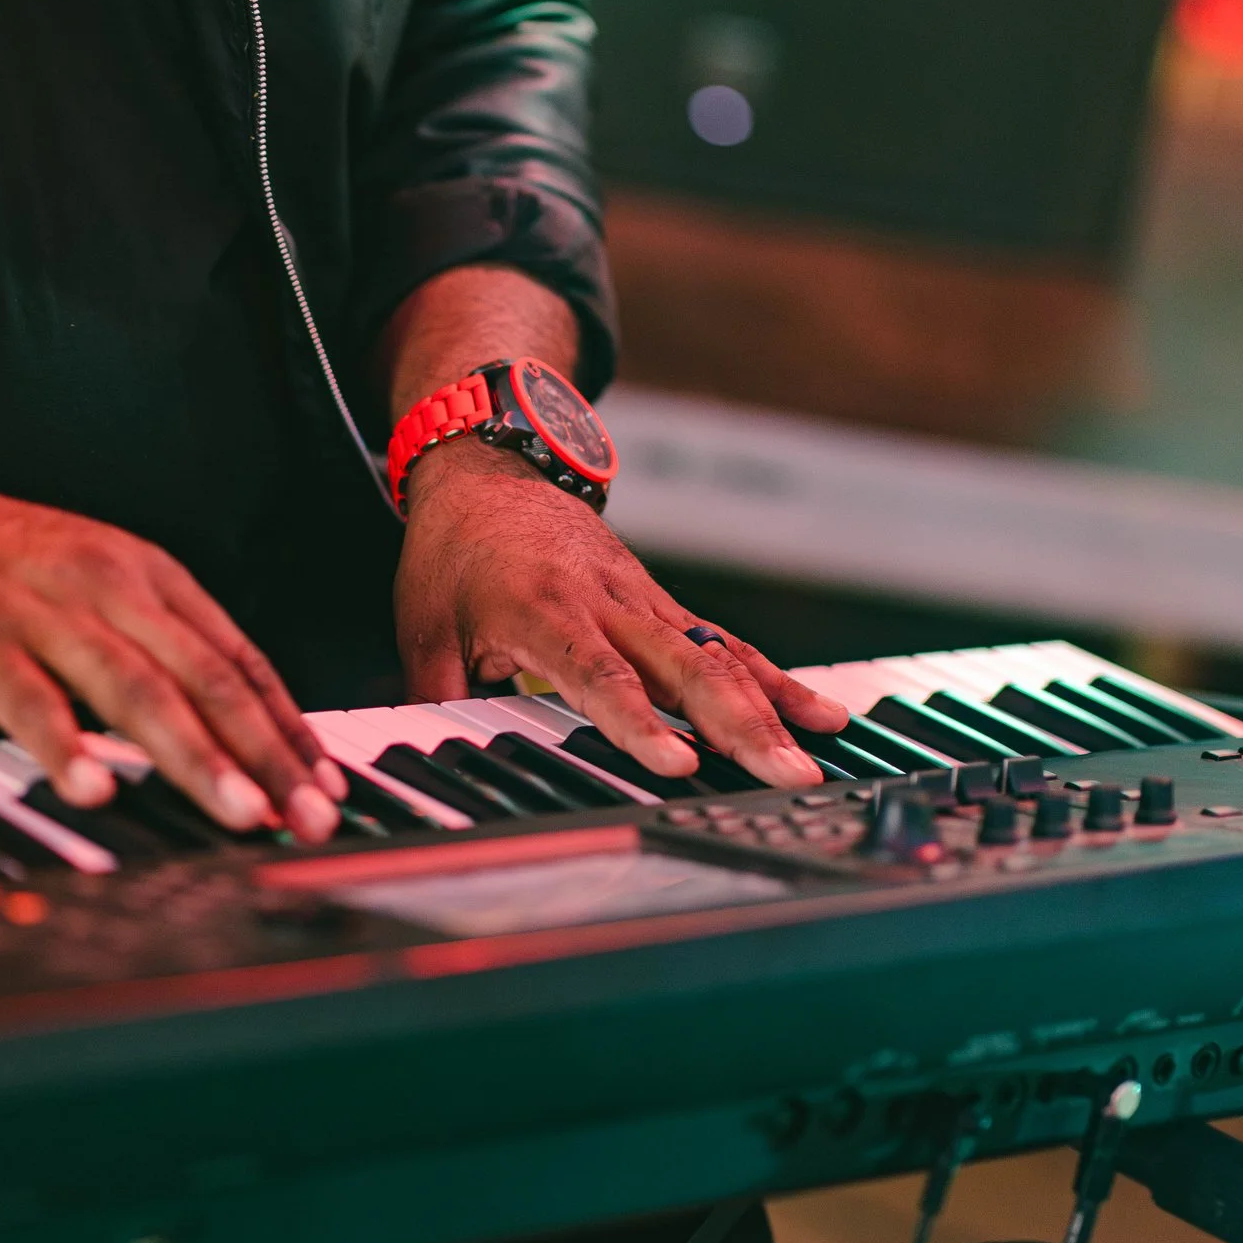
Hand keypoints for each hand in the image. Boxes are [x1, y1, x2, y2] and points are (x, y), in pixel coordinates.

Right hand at [0, 473, 347, 842]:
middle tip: (308, 815)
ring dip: (195, 758)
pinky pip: (30, 702)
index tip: (327, 783)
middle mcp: (108, 590)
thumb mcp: (95, 580)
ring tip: (238, 812)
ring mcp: (44, 615)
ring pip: (136, 690)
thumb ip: (156, 643)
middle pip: (205, 677)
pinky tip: (95, 791)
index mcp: (147, 577)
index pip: (237, 660)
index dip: (288, 725)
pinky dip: (66, 748)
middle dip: (266, 754)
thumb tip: (225, 719)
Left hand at [395, 438, 849, 784]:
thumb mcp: (422, 626)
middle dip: (739, 727)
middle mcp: (607, 604)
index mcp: (543, 611)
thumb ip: (435, 699)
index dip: (638, 722)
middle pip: (685, 670)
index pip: (599, 676)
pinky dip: (775, 679)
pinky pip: (727, 645)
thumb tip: (428, 762)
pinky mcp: (664, 605)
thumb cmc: (453, 551)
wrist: (490, 468)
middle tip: (783, 774)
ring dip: (772, 706)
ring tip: (818, 751)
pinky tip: (820, 712)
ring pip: (719, 655)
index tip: (677, 763)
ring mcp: (645, 601)